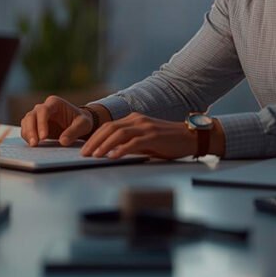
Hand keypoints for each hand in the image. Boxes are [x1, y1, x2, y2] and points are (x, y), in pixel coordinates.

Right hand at [20, 96, 92, 145]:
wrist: (77, 124)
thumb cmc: (81, 121)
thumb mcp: (83, 125)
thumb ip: (74, 131)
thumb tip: (63, 141)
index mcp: (55, 103)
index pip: (44, 110)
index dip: (42, 123)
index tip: (44, 137)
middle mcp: (43, 107)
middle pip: (31, 116)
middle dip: (31, 130)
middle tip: (35, 143)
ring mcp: (37, 115)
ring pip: (26, 122)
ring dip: (28, 134)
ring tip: (33, 146)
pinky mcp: (34, 124)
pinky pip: (26, 129)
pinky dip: (27, 137)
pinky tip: (33, 145)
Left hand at [80, 112, 196, 159]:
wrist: (191, 137)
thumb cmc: (168, 141)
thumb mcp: (145, 141)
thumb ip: (130, 143)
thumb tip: (112, 152)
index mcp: (134, 119)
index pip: (108, 126)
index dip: (94, 137)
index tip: (85, 148)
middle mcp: (138, 120)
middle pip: (110, 128)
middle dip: (94, 141)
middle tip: (84, 154)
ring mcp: (146, 127)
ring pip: (119, 133)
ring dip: (104, 145)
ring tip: (95, 155)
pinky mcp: (154, 136)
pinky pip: (134, 142)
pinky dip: (121, 149)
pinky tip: (113, 157)